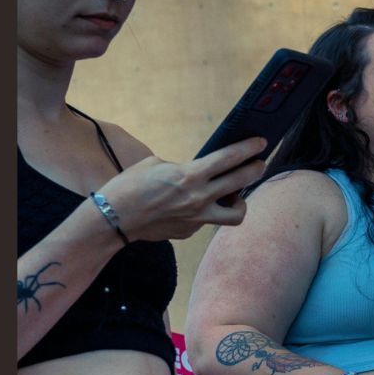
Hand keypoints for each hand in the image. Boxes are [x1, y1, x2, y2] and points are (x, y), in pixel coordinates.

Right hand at [98, 138, 269, 240]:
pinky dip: (207, 213)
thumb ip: (182, 168)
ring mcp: (197, 218)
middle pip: (241, 182)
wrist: (112, 219)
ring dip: (241, 202)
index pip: (229, 158)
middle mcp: (199, 198)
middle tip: (260, 163)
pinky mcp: (190, 232)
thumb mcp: (154, 165)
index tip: (261, 142)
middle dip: (256, 169)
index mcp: (190, 175)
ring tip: (236, 194)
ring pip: (236, 214)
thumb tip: (198, 172)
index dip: (248, 148)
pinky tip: (197, 206)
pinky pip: (208, 221)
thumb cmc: (128, 187)